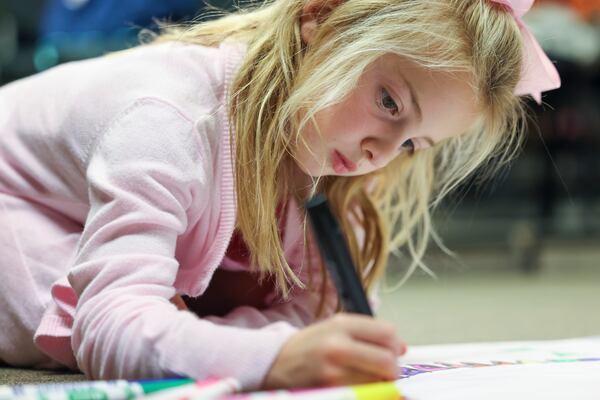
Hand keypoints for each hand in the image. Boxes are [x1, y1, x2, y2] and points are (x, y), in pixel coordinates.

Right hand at [262, 313, 405, 389]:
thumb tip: (401, 347)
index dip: (395, 346)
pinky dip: (365, 391)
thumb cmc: (308, 347)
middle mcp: (337, 345)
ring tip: (364, 378)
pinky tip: (355, 386)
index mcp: (341, 324)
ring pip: (377, 382)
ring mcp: (332, 372)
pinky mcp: (329, 390)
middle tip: (386, 372)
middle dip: (392, 370)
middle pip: (387, 360)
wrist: (274, 365)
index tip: (392, 352)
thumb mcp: (334, 328)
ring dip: (378, 383)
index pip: (387, 333)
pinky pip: (362, 392)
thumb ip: (367, 333)